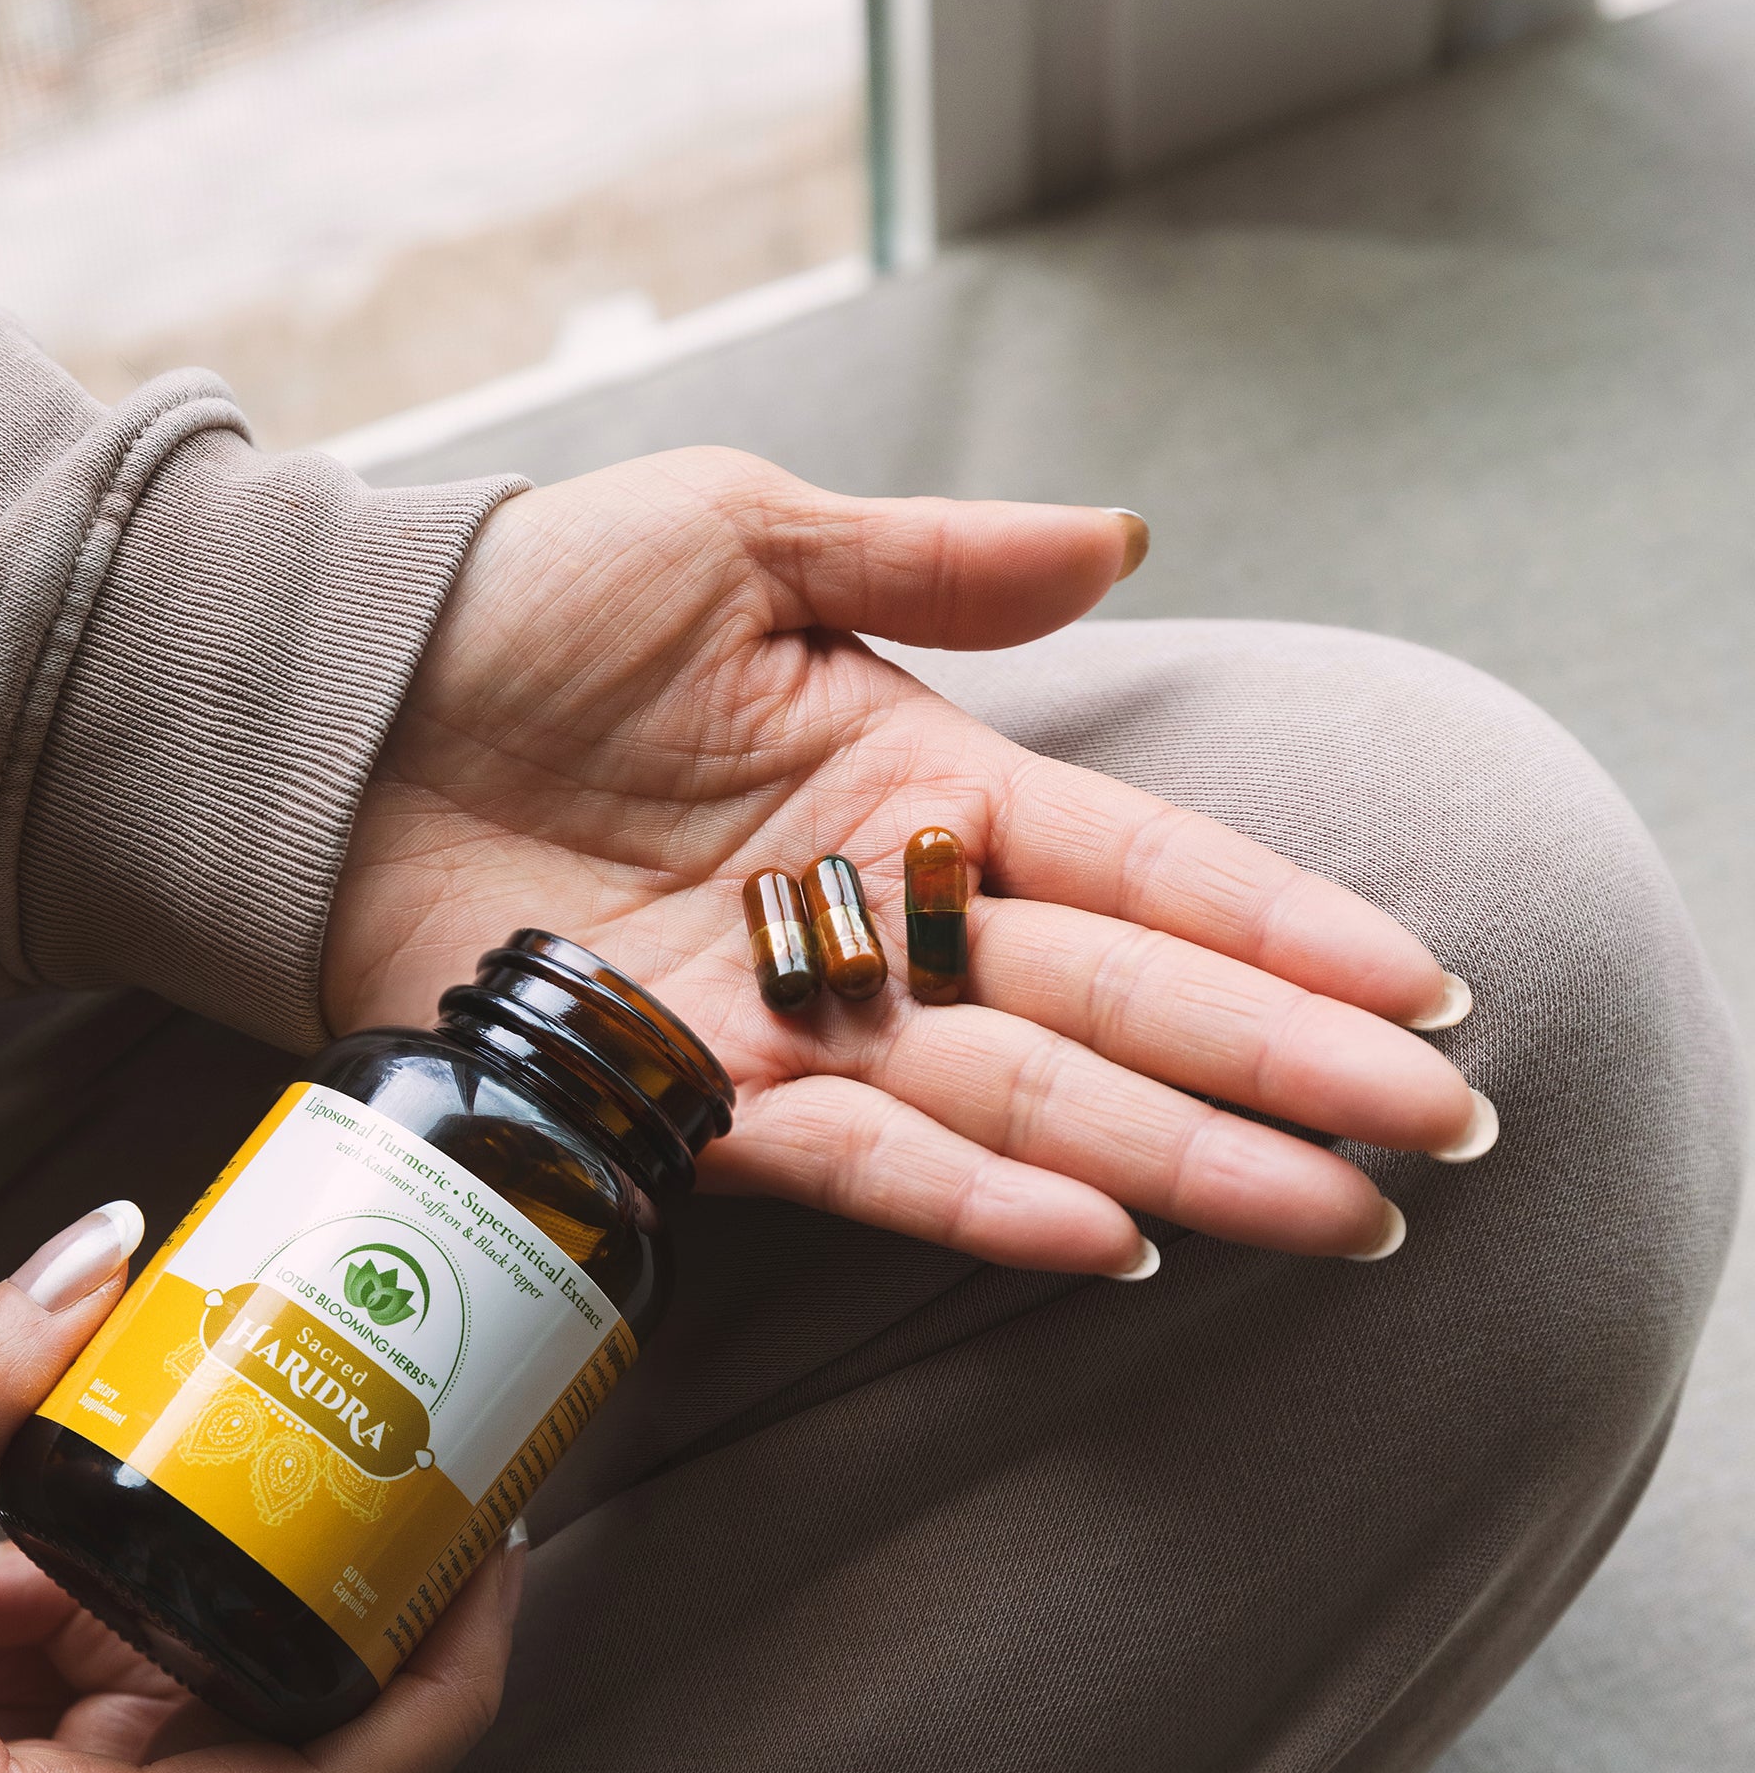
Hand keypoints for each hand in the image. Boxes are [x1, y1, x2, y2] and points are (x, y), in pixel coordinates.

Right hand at [0, 1209, 520, 1772]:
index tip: (494, 1551)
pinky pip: (77, 1707)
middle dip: (313, 1591)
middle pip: (263, 1738)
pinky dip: (74, 1612)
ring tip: (195, 1449)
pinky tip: (29, 1533)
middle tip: (380, 1448)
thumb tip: (103, 1252)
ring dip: (172, 1584)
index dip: (446, 1679)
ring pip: (164, 1707)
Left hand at [326, 450, 1491, 1274]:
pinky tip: (1111, 1235)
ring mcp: (797, 1015)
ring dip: (1179, 1158)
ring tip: (1327, 1213)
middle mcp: (884, 914)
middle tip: (1435, 1140)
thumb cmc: (530, 600)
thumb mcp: (743, 537)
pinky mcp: (691, 1094)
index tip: (1416, 987)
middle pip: (1121, 1001)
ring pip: (1027, 1098)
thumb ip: (933, 562)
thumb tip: (1125, 542)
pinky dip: (982, 1196)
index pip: (1143, 865)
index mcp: (920, 775)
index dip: (1280, 927)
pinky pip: (865, 1157)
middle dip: (1281, 1069)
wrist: (337, 709)